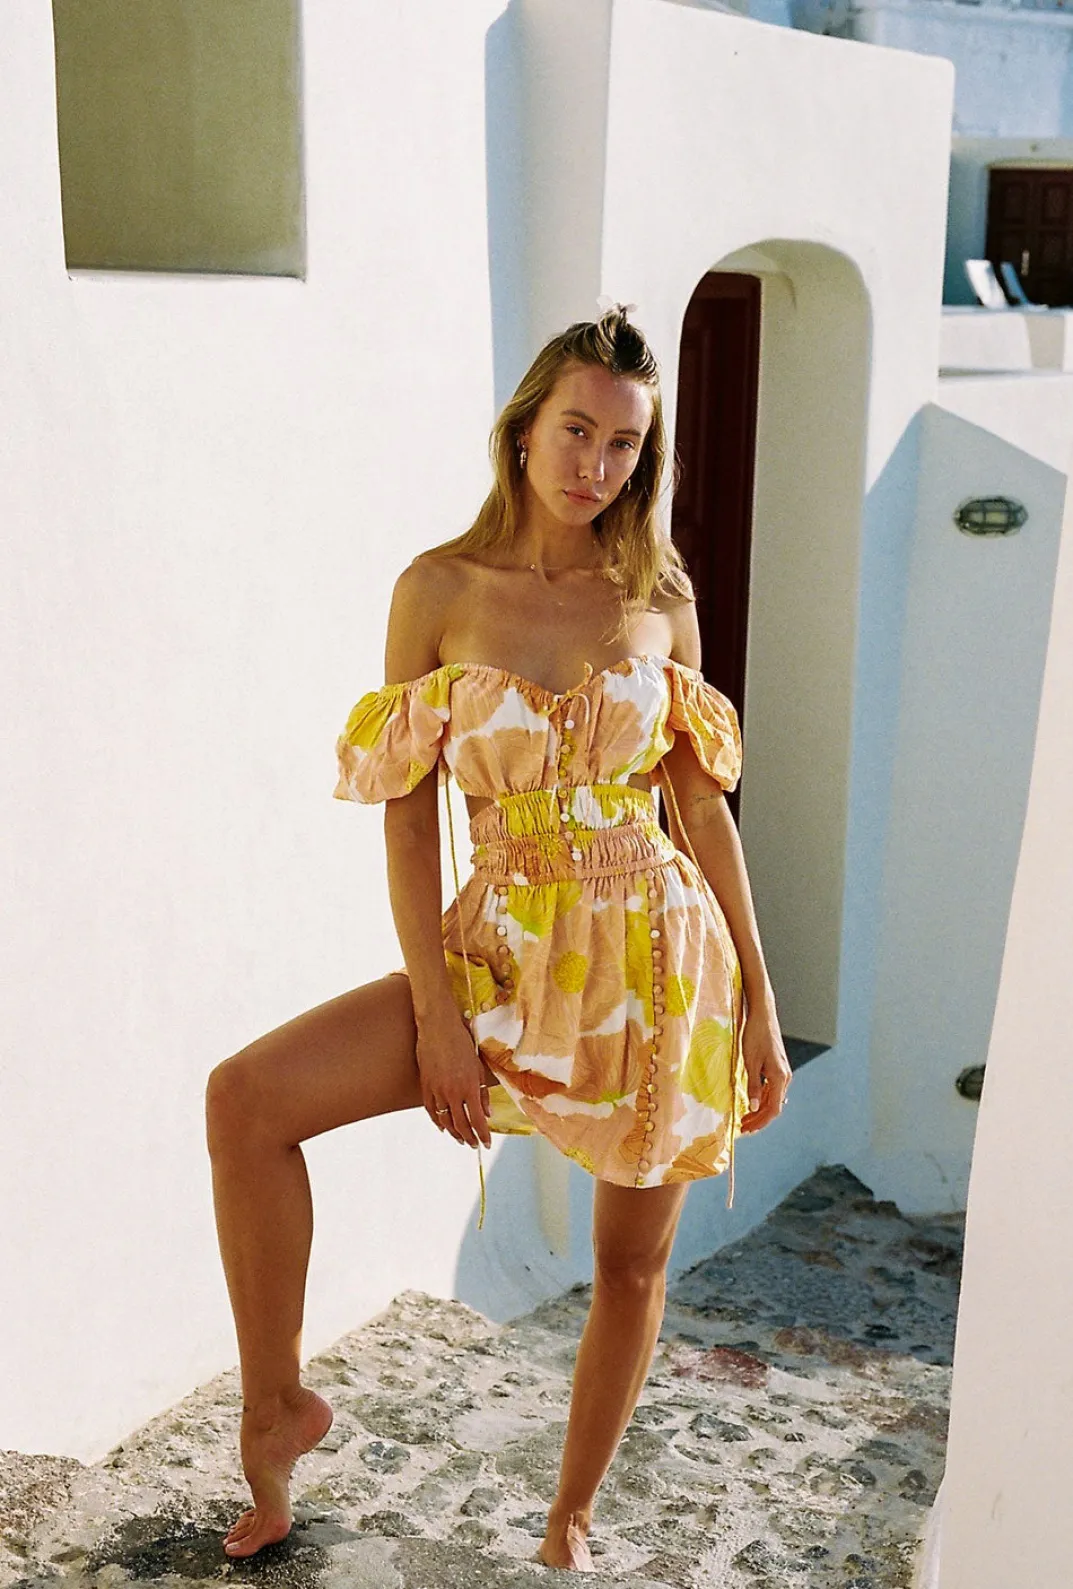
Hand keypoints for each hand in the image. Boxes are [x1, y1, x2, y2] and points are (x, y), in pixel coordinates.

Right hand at [416, 1012, 492, 1149]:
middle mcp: (452, 1092)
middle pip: (461, 1124)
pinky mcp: (425, 1085)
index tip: (486, 1143)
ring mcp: (437, 1090)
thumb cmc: (461, 1042)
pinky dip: (437, 1121)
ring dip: (454, 1133)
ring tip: (461, 1139)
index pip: (477, 1120)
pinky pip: (431, 1110)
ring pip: (445, 1120)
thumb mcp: (478, 1066)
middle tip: (474, 1145)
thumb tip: (487, 1113)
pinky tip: (442, 1127)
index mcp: (469, 1087)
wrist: (438, 1027)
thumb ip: (483, 1092)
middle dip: (469, 1138)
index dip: (483, 1135)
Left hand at [739, 1005, 791, 1133]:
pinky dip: (762, 1100)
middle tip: (742, 1128)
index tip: (746, 1129)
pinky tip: (752, 1104)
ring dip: (760, 1111)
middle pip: (774, 1107)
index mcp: (779, 1077)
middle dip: (759, 1120)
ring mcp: (783, 1073)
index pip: (773, 1109)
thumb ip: (753, 1086)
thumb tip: (754, 1108)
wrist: (762, 1015)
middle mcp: (785, 1077)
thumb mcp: (750, 1061)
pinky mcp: (778, 1068)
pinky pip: (772, 1090)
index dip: (760, 1122)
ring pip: (774, 1099)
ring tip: (745, 1119)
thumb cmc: (754, 1035)